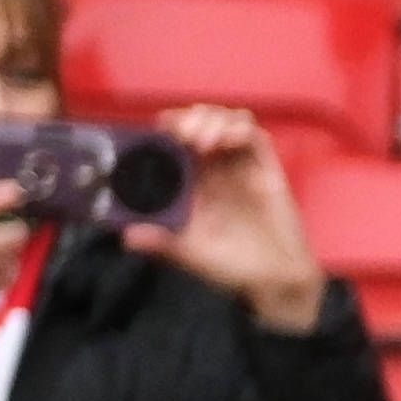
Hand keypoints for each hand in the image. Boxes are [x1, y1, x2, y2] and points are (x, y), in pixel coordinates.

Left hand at [123, 105, 326, 333]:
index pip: (178, 138)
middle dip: (191, 118)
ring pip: (229, 121)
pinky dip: (240, 129)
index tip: (162, 128)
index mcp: (193, 182)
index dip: (170, 125)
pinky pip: (256, 137)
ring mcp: (243, 167)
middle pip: (202, 121)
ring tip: (203, 141)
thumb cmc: (232, 267)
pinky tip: (228, 141)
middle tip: (184, 136)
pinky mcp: (268, 171)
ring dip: (214, 120)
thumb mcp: (190, 254)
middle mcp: (217, 169)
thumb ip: (161, 244)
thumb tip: (126, 237)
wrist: (274, 283)